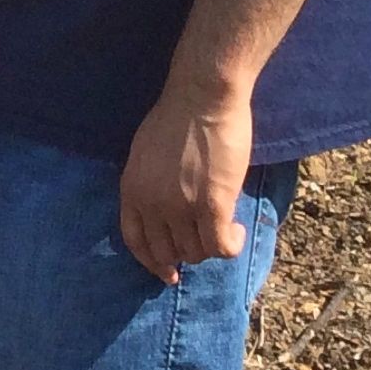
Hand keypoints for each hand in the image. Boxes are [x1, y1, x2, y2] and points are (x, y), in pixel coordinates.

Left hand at [118, 78, 254, 281]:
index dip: (152, 262)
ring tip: (226, 227)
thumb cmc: (177, 117)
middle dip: (189, 251)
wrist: (201, 97)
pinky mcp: (212, 205)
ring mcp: (180, 207)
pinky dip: (231, 246)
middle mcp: (152, 204)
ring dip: (213, 245)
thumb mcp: (145, 153)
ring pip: (197, 252)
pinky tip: (238, 229)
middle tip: (208, 238)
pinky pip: (220, 247)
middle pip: (169, 251)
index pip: (135, 241)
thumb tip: (163, 209)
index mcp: (132, 190)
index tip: (168, 272)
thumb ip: (149, 184)